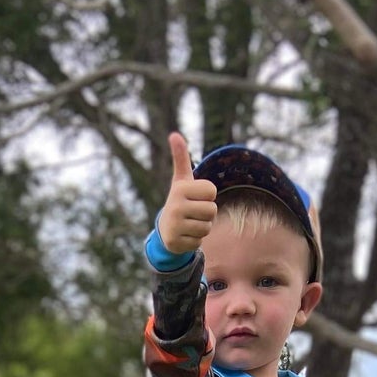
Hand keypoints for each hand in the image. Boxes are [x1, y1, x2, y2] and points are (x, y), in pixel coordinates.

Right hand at [156, 131, 216, 255]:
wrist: (165, 229)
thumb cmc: (180, 200)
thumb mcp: (181, 180)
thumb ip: (181, 158)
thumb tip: (174, 134)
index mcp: (180, 189)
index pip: (212, 192)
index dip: (208, 196)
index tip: (197, 197)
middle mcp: (175, 206)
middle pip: (212, 210)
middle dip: (208, 213)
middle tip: (194, 212)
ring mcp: (175, 225)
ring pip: (207, 227)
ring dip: (203, 227)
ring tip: (190, 223)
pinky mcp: (176, 242)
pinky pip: (199, 241)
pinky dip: (196, 239)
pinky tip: (186, 235)